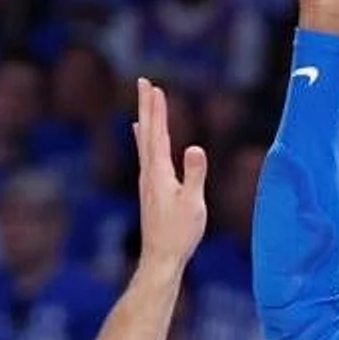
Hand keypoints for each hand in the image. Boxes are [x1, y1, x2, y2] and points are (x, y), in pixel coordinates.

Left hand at [132, 77, 207, 268]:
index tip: (154, 87)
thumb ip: (195, 174)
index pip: (158, 133)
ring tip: (143, 104)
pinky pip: (145, 154)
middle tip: (143, 82)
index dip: (157, 109)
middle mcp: (148, 172)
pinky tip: (142, 138)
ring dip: (145, 120)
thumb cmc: (179, 232)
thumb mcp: (193, 203)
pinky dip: (144, 139)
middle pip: (147, 132)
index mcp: (159, 172)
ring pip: (144, 142)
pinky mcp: (150, 189)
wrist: (161, 257)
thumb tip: (196, 148)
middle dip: (147, 106)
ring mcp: (147, 181)